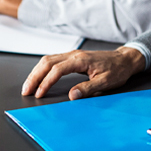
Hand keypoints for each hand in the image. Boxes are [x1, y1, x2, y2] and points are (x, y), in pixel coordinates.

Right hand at [21, 47, 145, 99]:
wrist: (124, 60)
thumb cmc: (117, 70)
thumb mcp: (105, 82)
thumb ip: (88, 88)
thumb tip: (72, 95)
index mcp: (81, 60)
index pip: (57, 70)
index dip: (46, 82)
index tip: (39, 94)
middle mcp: (74, 55)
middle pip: (47, 62)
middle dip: (35, 76)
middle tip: (26, 90)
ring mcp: (72, 54)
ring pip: (48, 60)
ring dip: (36, 72)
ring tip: (29, 85)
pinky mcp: (73, 57)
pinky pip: (53, 60)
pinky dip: (43, 69)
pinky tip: (39, 76)